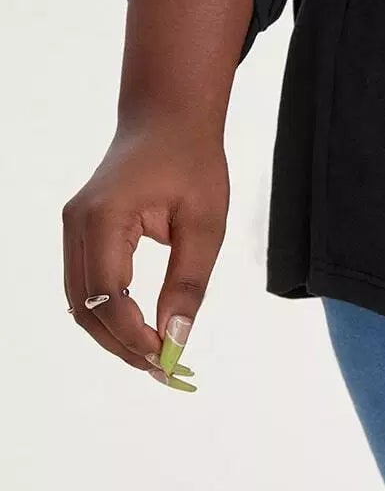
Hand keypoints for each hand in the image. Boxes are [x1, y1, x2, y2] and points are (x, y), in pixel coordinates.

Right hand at [62, 121, 228, 387]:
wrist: (168, 119)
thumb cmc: (192, 163)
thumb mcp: (205, 222)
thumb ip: (189, 281)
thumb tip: (176, 339)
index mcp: (104, 215)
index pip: (108, 294)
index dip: (133, 335)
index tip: (168, 361)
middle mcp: (77, 224)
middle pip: (86, 306)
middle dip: (122, 345)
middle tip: (165, 372)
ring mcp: (73, 228)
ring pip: (81, 302)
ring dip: (113, 336)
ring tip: (157, 360)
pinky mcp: (80, 233)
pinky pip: (86, 286)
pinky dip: (110, 315)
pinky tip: (142, 333)